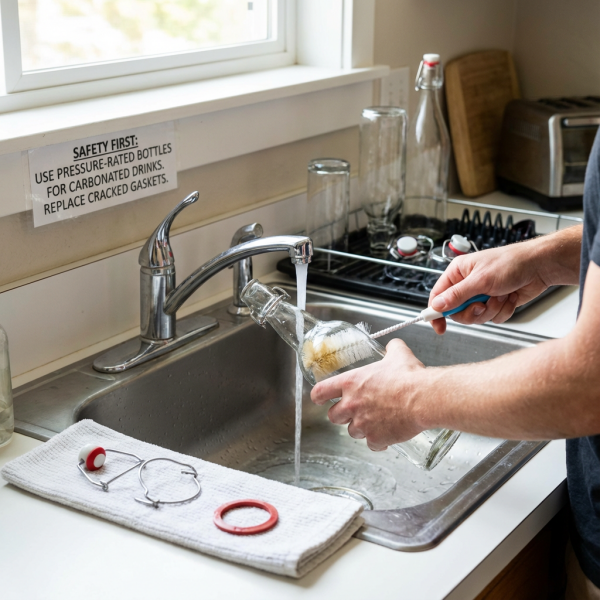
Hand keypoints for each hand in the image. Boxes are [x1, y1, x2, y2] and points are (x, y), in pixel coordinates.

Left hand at [311, 339, 424, 450]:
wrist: (423, 398)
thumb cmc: (409, 377)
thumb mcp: (398, 355)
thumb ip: (391, 349)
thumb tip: (393, 346)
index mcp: (351, 383)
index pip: (320, 392)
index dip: (318, 396)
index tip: (319, 399)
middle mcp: (352, 404)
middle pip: (333, 416)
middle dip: (342, 415)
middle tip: (354, 412)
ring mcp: (362, 423)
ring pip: (352, 432)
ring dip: (361, 428)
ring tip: (375, 422)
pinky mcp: (376, 438)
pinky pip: (371, 444)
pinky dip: (378, 442)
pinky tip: (386, 436)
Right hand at [428, 242, 550, 333]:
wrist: (539, 267)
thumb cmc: (511, 263)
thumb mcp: (480, 280)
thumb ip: (456, 295)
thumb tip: (437, 306)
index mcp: (458, 273)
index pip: (438, 296)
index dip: (436, 312)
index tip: (439, 326)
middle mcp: (467, 284)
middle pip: (457, 311)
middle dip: (473, 312)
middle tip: (482, 306)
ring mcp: (482, 295)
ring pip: (476, 317)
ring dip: (491, 310)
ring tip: (501, 296)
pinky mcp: (495, 303)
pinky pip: (492, 318)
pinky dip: (502, 311)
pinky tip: (509, 298)